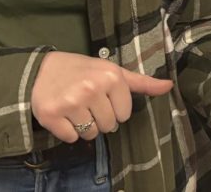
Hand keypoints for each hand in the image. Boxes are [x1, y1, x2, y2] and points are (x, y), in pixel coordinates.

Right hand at [30, 51, 172, 142]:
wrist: (41, 70)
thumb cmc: (82, 71)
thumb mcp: (112, 71)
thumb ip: (141, 82)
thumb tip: (169, 86)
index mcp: (111, 76)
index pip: (124, 114)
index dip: (113, 107)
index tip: (100, 95)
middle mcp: (92, 88)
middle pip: (108, 126)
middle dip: (98, 117)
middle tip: (86, 101)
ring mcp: (71, 102)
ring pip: (91, 134)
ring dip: (83, 125)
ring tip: (75, 107)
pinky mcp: (52, 115)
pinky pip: (71, 138)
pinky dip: (67, 131)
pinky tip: (63, 114)